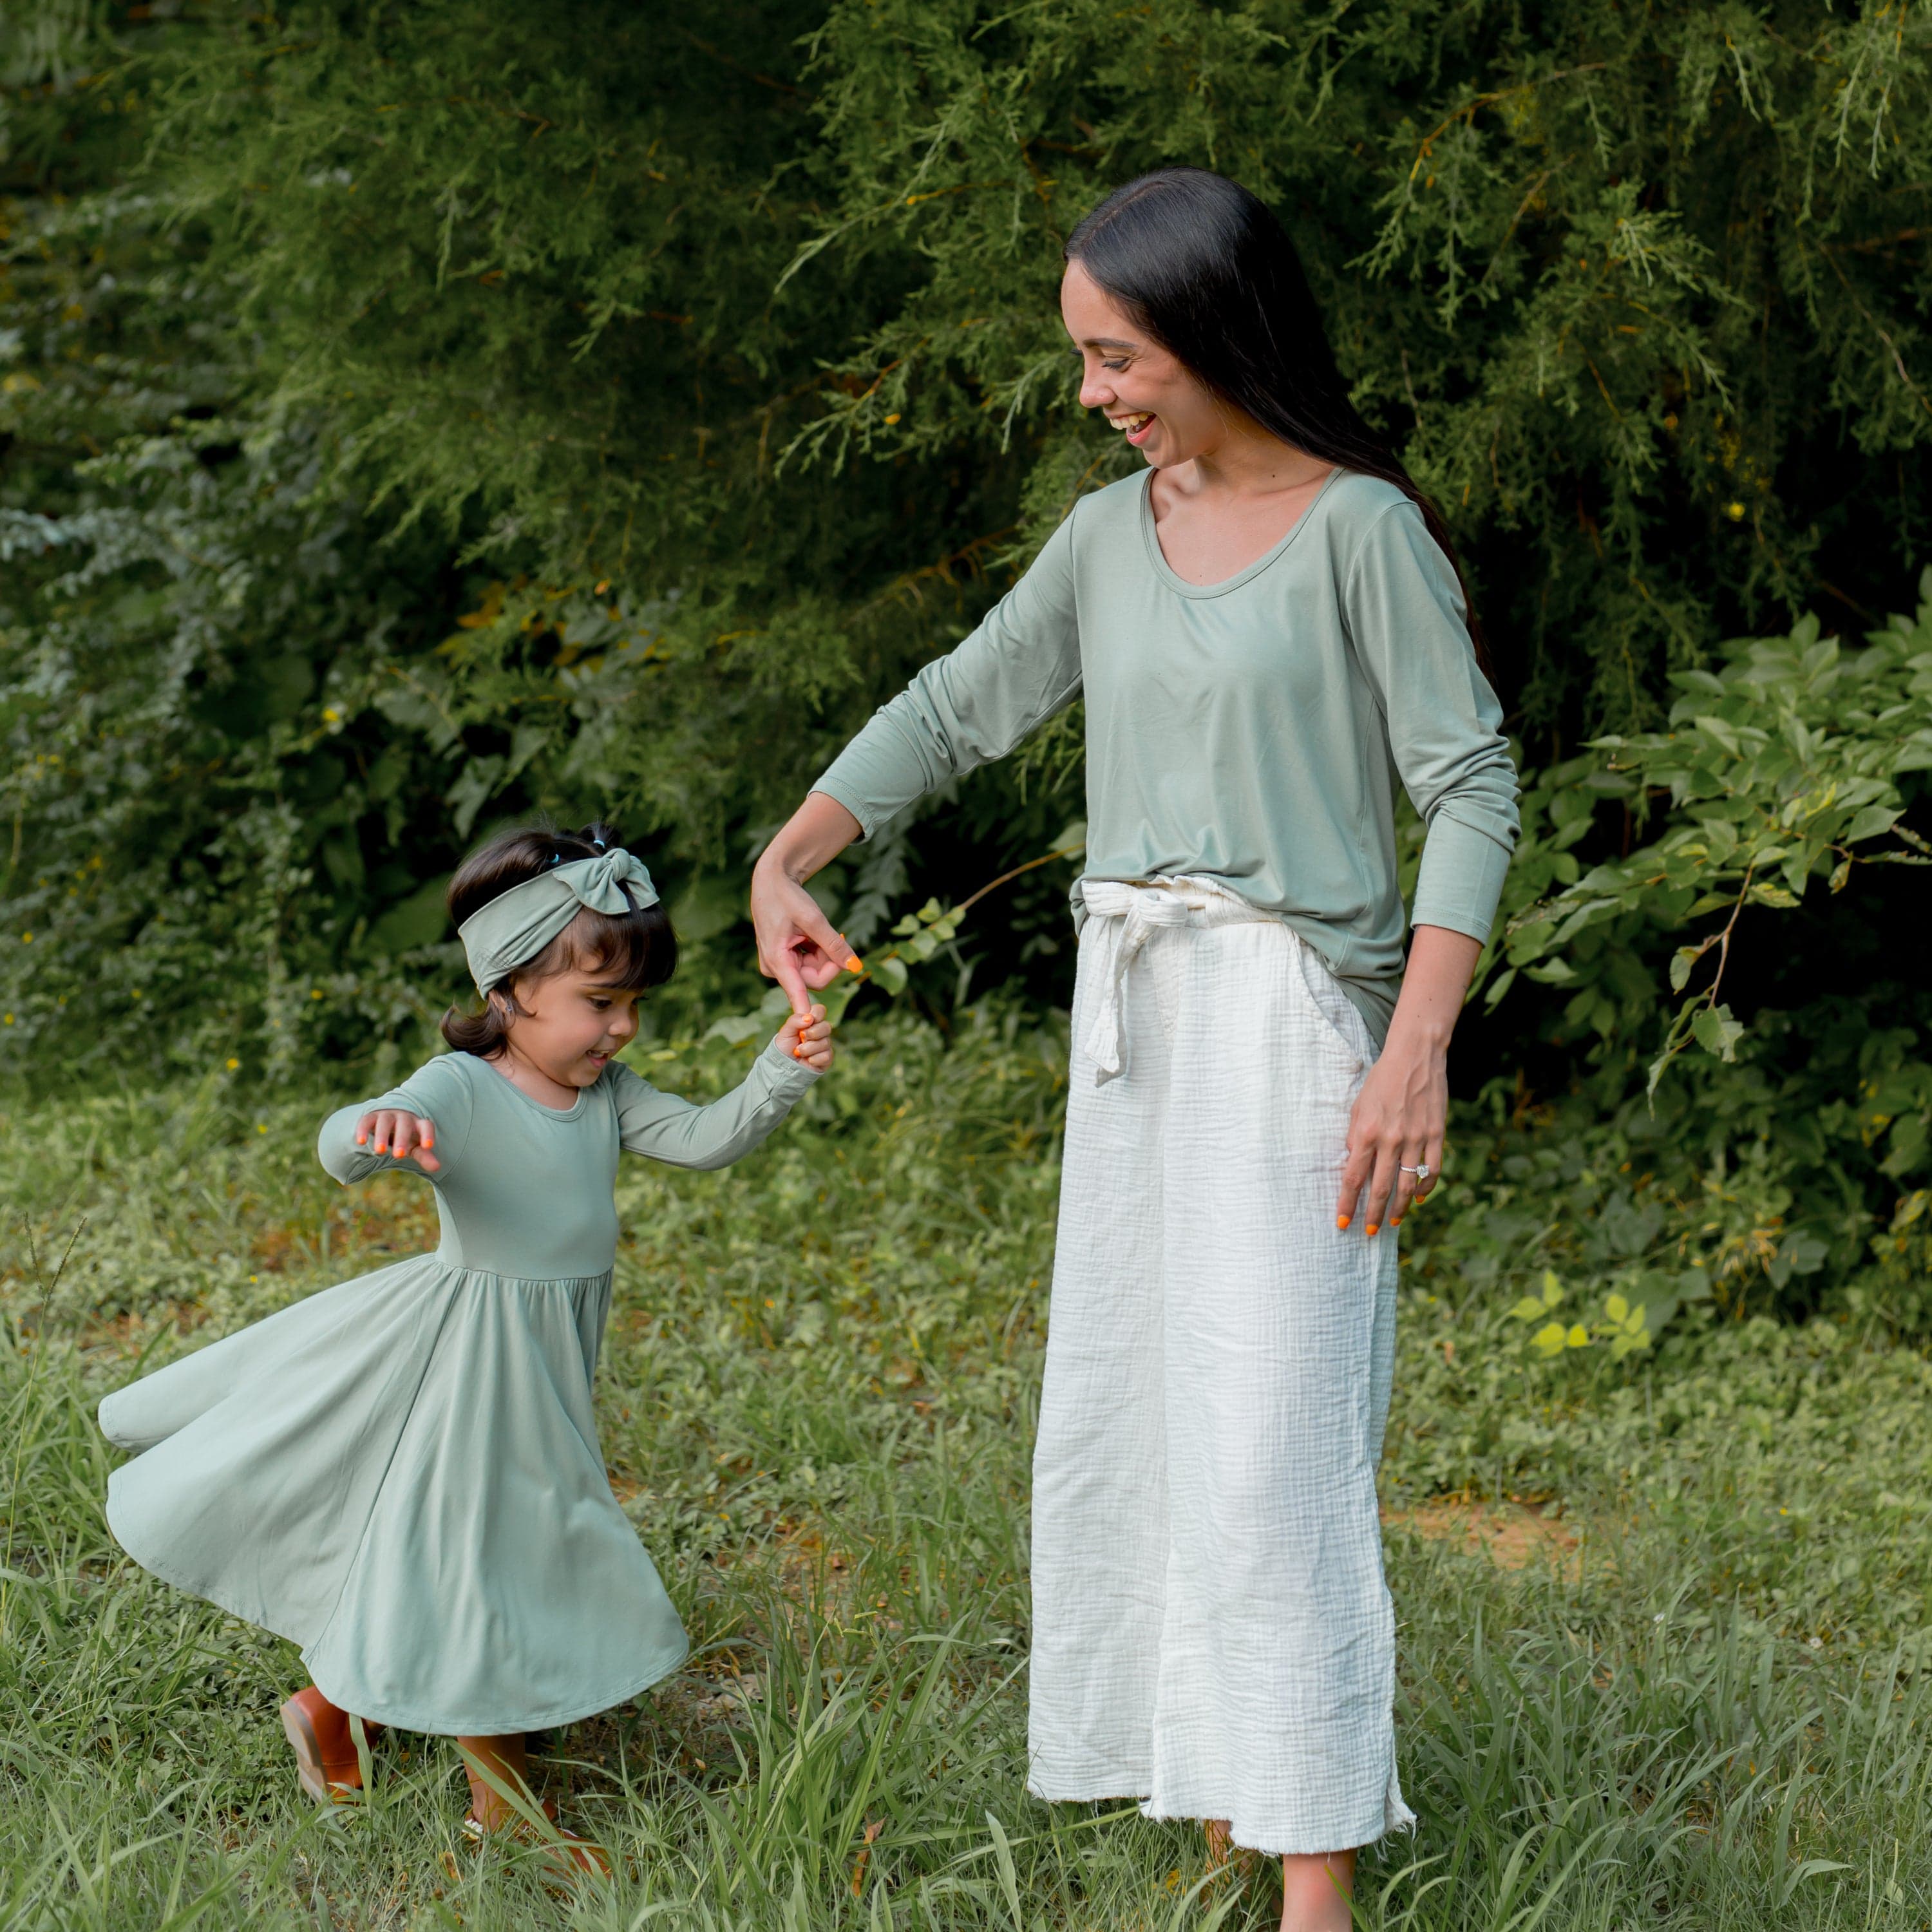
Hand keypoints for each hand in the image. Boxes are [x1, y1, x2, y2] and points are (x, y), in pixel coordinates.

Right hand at [355, 1109, 439, 1171]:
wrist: (385, 1122)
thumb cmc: (405, 1138)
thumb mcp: (414, 1147)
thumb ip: (424, 1156)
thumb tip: (437, 1168)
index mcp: (417, 1124)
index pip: (426, 1126)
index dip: (428, 1135)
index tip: (428, 1146)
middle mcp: (403, 1117)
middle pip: (404, 1125)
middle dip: (402, 1139)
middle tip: (399, 1156)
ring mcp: (386, 1115)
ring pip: (385, 1122)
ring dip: (382, 1136)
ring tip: (380, 1152)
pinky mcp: (371, 1117)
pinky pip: (366, 1121)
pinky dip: (363, 1130)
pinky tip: (361, 1142)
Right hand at [750, 792, 865, 1016]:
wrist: (772, 880)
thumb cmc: (789, 897)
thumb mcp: (814, 920)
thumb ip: (835, 945)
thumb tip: (856, 966)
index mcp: (777, 960)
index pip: (796, 992)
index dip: (806, 1009)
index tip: (810, 1025)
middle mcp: (775, 967)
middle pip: (814, 980)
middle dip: (830, 961)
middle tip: (839, 935)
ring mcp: (779, 964)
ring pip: (814, 972)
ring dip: (824, 953)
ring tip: (818, 929)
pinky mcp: (784, 959)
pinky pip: (808, 964)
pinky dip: (818, 950)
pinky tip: (812, 933)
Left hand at [777, 1003, 833, 1070]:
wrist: (783, 1067)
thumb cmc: (784, 1048)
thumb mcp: (785, 1031)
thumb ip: (795, 1020)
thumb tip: (809, 1018)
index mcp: (810, 1022)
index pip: (820, 1010)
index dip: (817, 1014)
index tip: (808, 1020)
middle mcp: (819, 1032)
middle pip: (827, 1026)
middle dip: (812, 1033)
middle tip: (801, 1038)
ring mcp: (824, 1045)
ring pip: (825, 1042)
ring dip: (808, 1048)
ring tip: (798, 1052)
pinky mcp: (826, 1058)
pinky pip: (826, 1055)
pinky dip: (813, 1059)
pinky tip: (807, 1060)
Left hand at [1334, 1039, 1443, 1237]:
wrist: (1415, 1056)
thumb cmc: (1381, 1080)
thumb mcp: (1358, 1106)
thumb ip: (1356, 1137)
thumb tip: (1354, 1166)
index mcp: (1367, 1132)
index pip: (1353, 1178)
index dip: (1347, 1203)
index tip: (1342, 1222)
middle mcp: (1391, 1140)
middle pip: (1380, 1188)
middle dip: (1373, 1214)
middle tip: (1369, 1231)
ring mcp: (1416, 1139)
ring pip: (1408, 1185)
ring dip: (1399, 1208)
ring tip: (1392, 1221)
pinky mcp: (1436, 1135)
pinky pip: (1433, 1171)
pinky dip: (1425, 1189)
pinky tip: (1417, 1199)